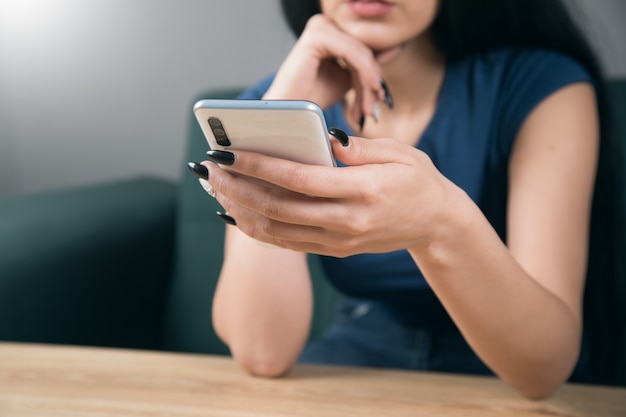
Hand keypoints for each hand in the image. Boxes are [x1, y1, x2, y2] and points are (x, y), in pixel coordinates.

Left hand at [202, 132, 461, 256]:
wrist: (436, 226)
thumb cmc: (419, 182)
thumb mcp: (400, 153)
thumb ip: (359, 147)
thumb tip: (321, 140)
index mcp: (363, 192)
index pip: (298, 179)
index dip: (258, 165)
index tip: (227, 151)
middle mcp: (346, 222)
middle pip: (277, 207)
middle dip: (237, 187)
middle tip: (209, 168)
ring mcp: (338, 241)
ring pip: (275, 230)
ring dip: (239, 210)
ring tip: (215, 189)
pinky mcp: (333, 250)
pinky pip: (286, 242)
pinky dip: (256, 229)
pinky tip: (236, 212)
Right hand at [264, 14, 395, 123]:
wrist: (291, 114)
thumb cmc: (313, 99)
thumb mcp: (348, 79)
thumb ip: (367, 64)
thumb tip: (395, 48)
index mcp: (329, 30)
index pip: (363, 48)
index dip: (375, 72)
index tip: (384, 98)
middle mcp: (323, 23)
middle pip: (363, 49)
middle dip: (373, 80)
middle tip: (379, 106)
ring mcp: (319, 26)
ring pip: (361, 52)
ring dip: (370, 81)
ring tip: (369, 107)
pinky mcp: (317, 35)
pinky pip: (352, 52)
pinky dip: (365, 72)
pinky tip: (371, 90)